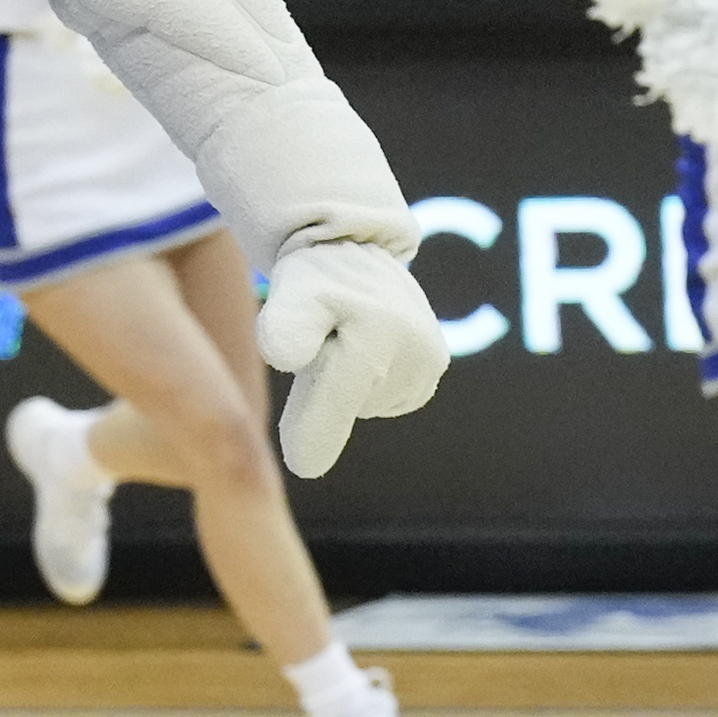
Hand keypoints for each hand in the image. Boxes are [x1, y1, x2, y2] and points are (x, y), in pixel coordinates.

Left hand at [255, 237, 445, 473]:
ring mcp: (430, 361)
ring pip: (367, 403)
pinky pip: (385, 398)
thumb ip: (284, 326)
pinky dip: (367, 381)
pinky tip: (364, 346)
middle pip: (348, 405)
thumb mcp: (290, 292)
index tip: (302, 467)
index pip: (338, 399)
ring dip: (347, 378)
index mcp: (376, 330)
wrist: (353, 249)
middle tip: (323, 336)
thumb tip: (285, 357)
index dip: (314, 434)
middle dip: (323, 382)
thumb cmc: (312, 276)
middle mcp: (415, 348)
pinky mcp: (433, 368)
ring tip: (344, 334)